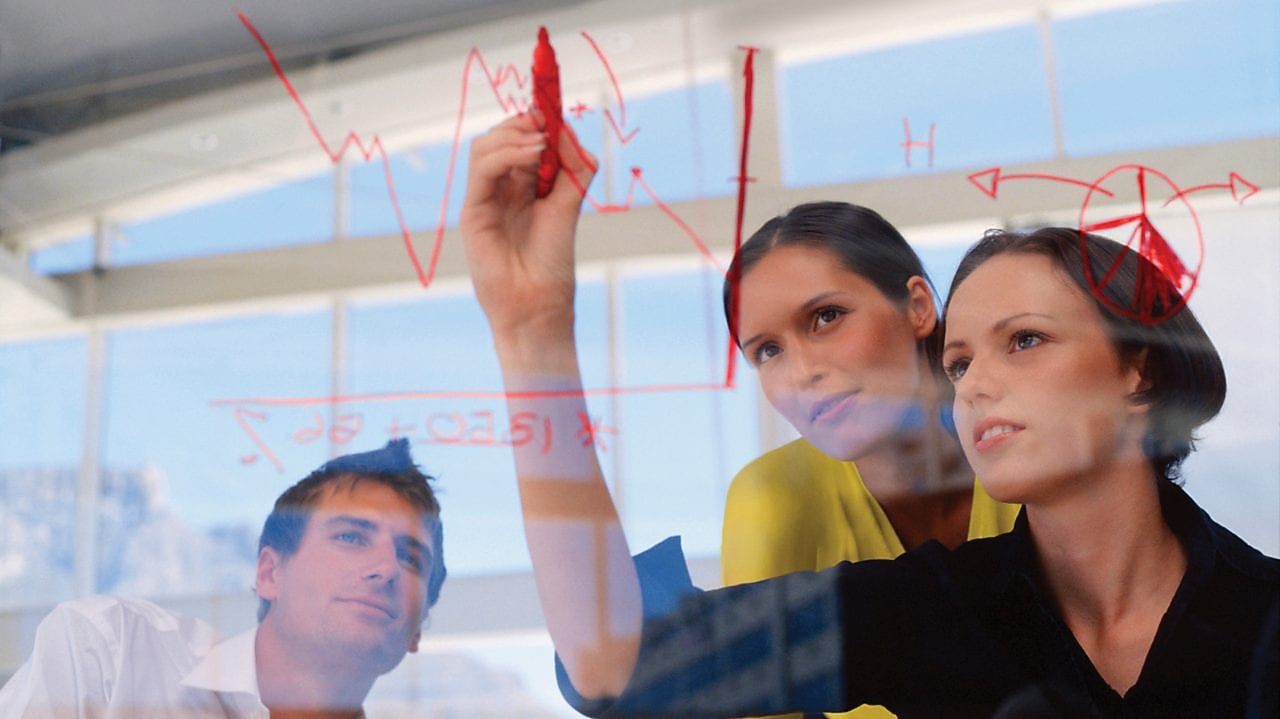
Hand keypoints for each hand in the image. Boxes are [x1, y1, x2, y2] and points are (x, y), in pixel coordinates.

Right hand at [460, 112, 597, 342]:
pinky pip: (482, 169)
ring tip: (541, 144)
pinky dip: (506, 154)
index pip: (522, 138)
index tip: (552, 101)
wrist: (538, 304)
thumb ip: (574, 169)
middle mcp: (501, 188)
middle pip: (501, 136)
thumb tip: (567, 130)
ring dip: (515, 135)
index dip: (535, 117)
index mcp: (524, 186)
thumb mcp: (571, 207)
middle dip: (524, 121)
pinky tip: (532, 155)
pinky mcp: (473, 211)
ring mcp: (484, 198)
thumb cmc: (553, 263)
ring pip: (485, 146)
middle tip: (547, 120)